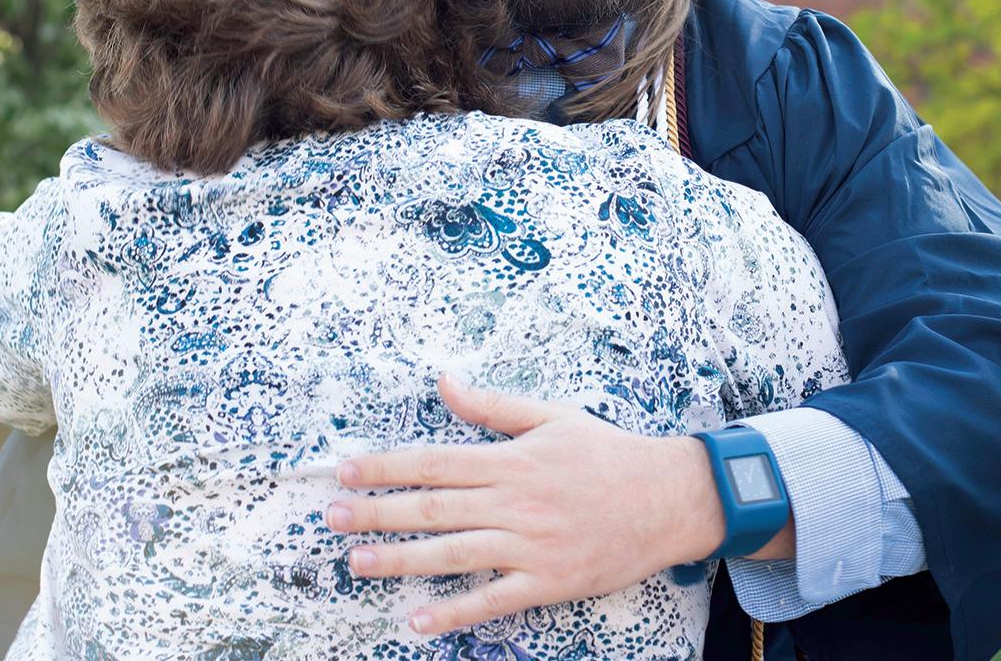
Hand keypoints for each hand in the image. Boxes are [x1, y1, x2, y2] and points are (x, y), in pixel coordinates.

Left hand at [326, 374, 725, 635]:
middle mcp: (514, 502)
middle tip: (333, 518)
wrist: (667, 498)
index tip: (347, 471)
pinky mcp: (548, 582)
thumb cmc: (607, 453)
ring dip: (400, 560)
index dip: (387, 467)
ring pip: (452, 554)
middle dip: (378, 513)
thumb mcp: (550, 416)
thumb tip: (443, 381)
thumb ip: (492, 406)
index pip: (435, 462)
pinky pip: (492, 601)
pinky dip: (453, 612)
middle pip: (433, 509)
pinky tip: (415, 620)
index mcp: (511, 460)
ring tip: (356, 563)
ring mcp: (530, 546)